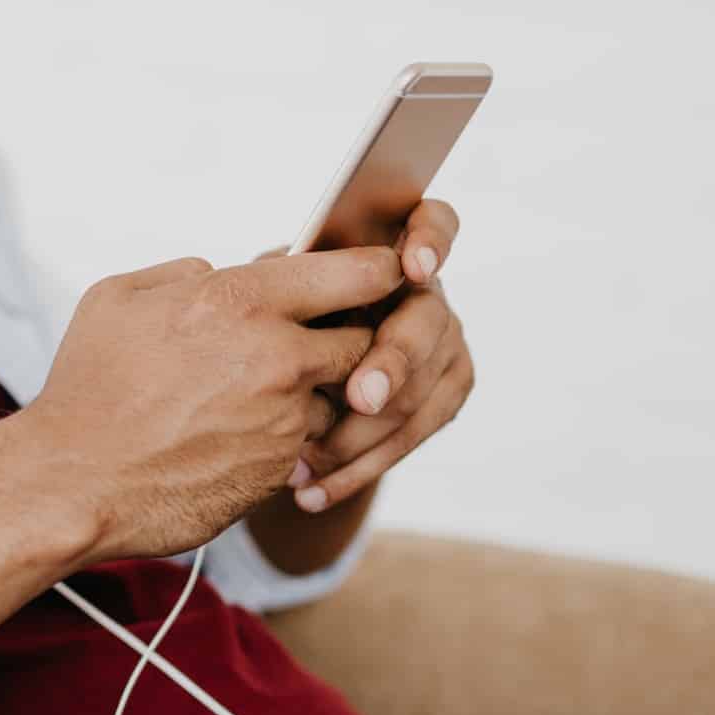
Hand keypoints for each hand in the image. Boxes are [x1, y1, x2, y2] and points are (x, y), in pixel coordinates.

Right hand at [23, 248, 402, 563]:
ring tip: (256, 398)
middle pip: (367, 338)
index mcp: (241, 300)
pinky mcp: (281, 470)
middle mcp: (277, 356)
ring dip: (315, 394)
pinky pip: (307, 443)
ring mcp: (285, 419)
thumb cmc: (88, 388)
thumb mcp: (118, 299)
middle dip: (350, 338)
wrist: (75, 483)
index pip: (357, 273)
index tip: (377, 276)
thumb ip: (182, 275)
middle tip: (320, 340)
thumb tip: (219, 273)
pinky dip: (286, 438)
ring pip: (339, 397)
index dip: (378, 273)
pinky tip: (237, 437)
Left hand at [280, 200, 472, 512]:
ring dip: (362, 435)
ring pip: (422, 394)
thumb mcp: (271, 295)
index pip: (433, 223)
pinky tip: (312, 491)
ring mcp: (444, 347)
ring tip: (303, 463)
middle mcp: (428, 296)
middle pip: (427, 323)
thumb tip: (268, 279)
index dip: (431, 239)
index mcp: (392, 250)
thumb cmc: (273, 321)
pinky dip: (357, 471)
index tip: (413, 268)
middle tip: (360, 396)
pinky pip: (412, 438)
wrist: (283, 385)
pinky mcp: (445, 395)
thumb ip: (286, 283)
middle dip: (394, 361)